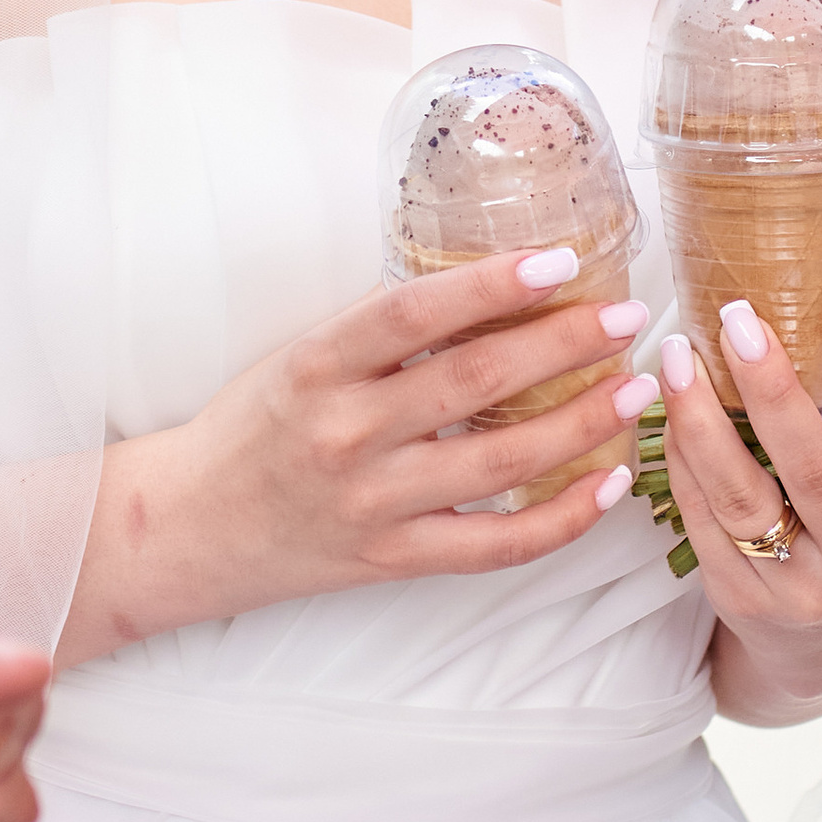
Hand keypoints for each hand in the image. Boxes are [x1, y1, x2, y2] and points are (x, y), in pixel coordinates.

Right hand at [58, 245, 653, 663]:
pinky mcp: (389, 560)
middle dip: (564, 345)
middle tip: (627, 316)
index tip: (561, 260)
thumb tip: (494, 290)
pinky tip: (606, 486)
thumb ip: (381, 335)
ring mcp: (370, 503)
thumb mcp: (299, 357)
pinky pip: (492, 546)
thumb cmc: (251, 428)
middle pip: (474, 383)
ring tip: (635, 390)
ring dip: (580, 424)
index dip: (492, 284)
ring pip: (499, 464)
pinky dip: (558, 520)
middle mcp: (344, 432)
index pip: (415, 312)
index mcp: (316, 365)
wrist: (186, 528)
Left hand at [660, 302, 821, 724]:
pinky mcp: (745, 599)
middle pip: (815, 470)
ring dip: (700, 416)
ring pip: (739, 496)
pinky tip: (671, 407)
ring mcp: (806, 588)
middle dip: (771, 387)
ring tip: (679, 355)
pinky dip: (681, 456)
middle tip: (738, 320)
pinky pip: (701, 516)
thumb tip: (819, 305)